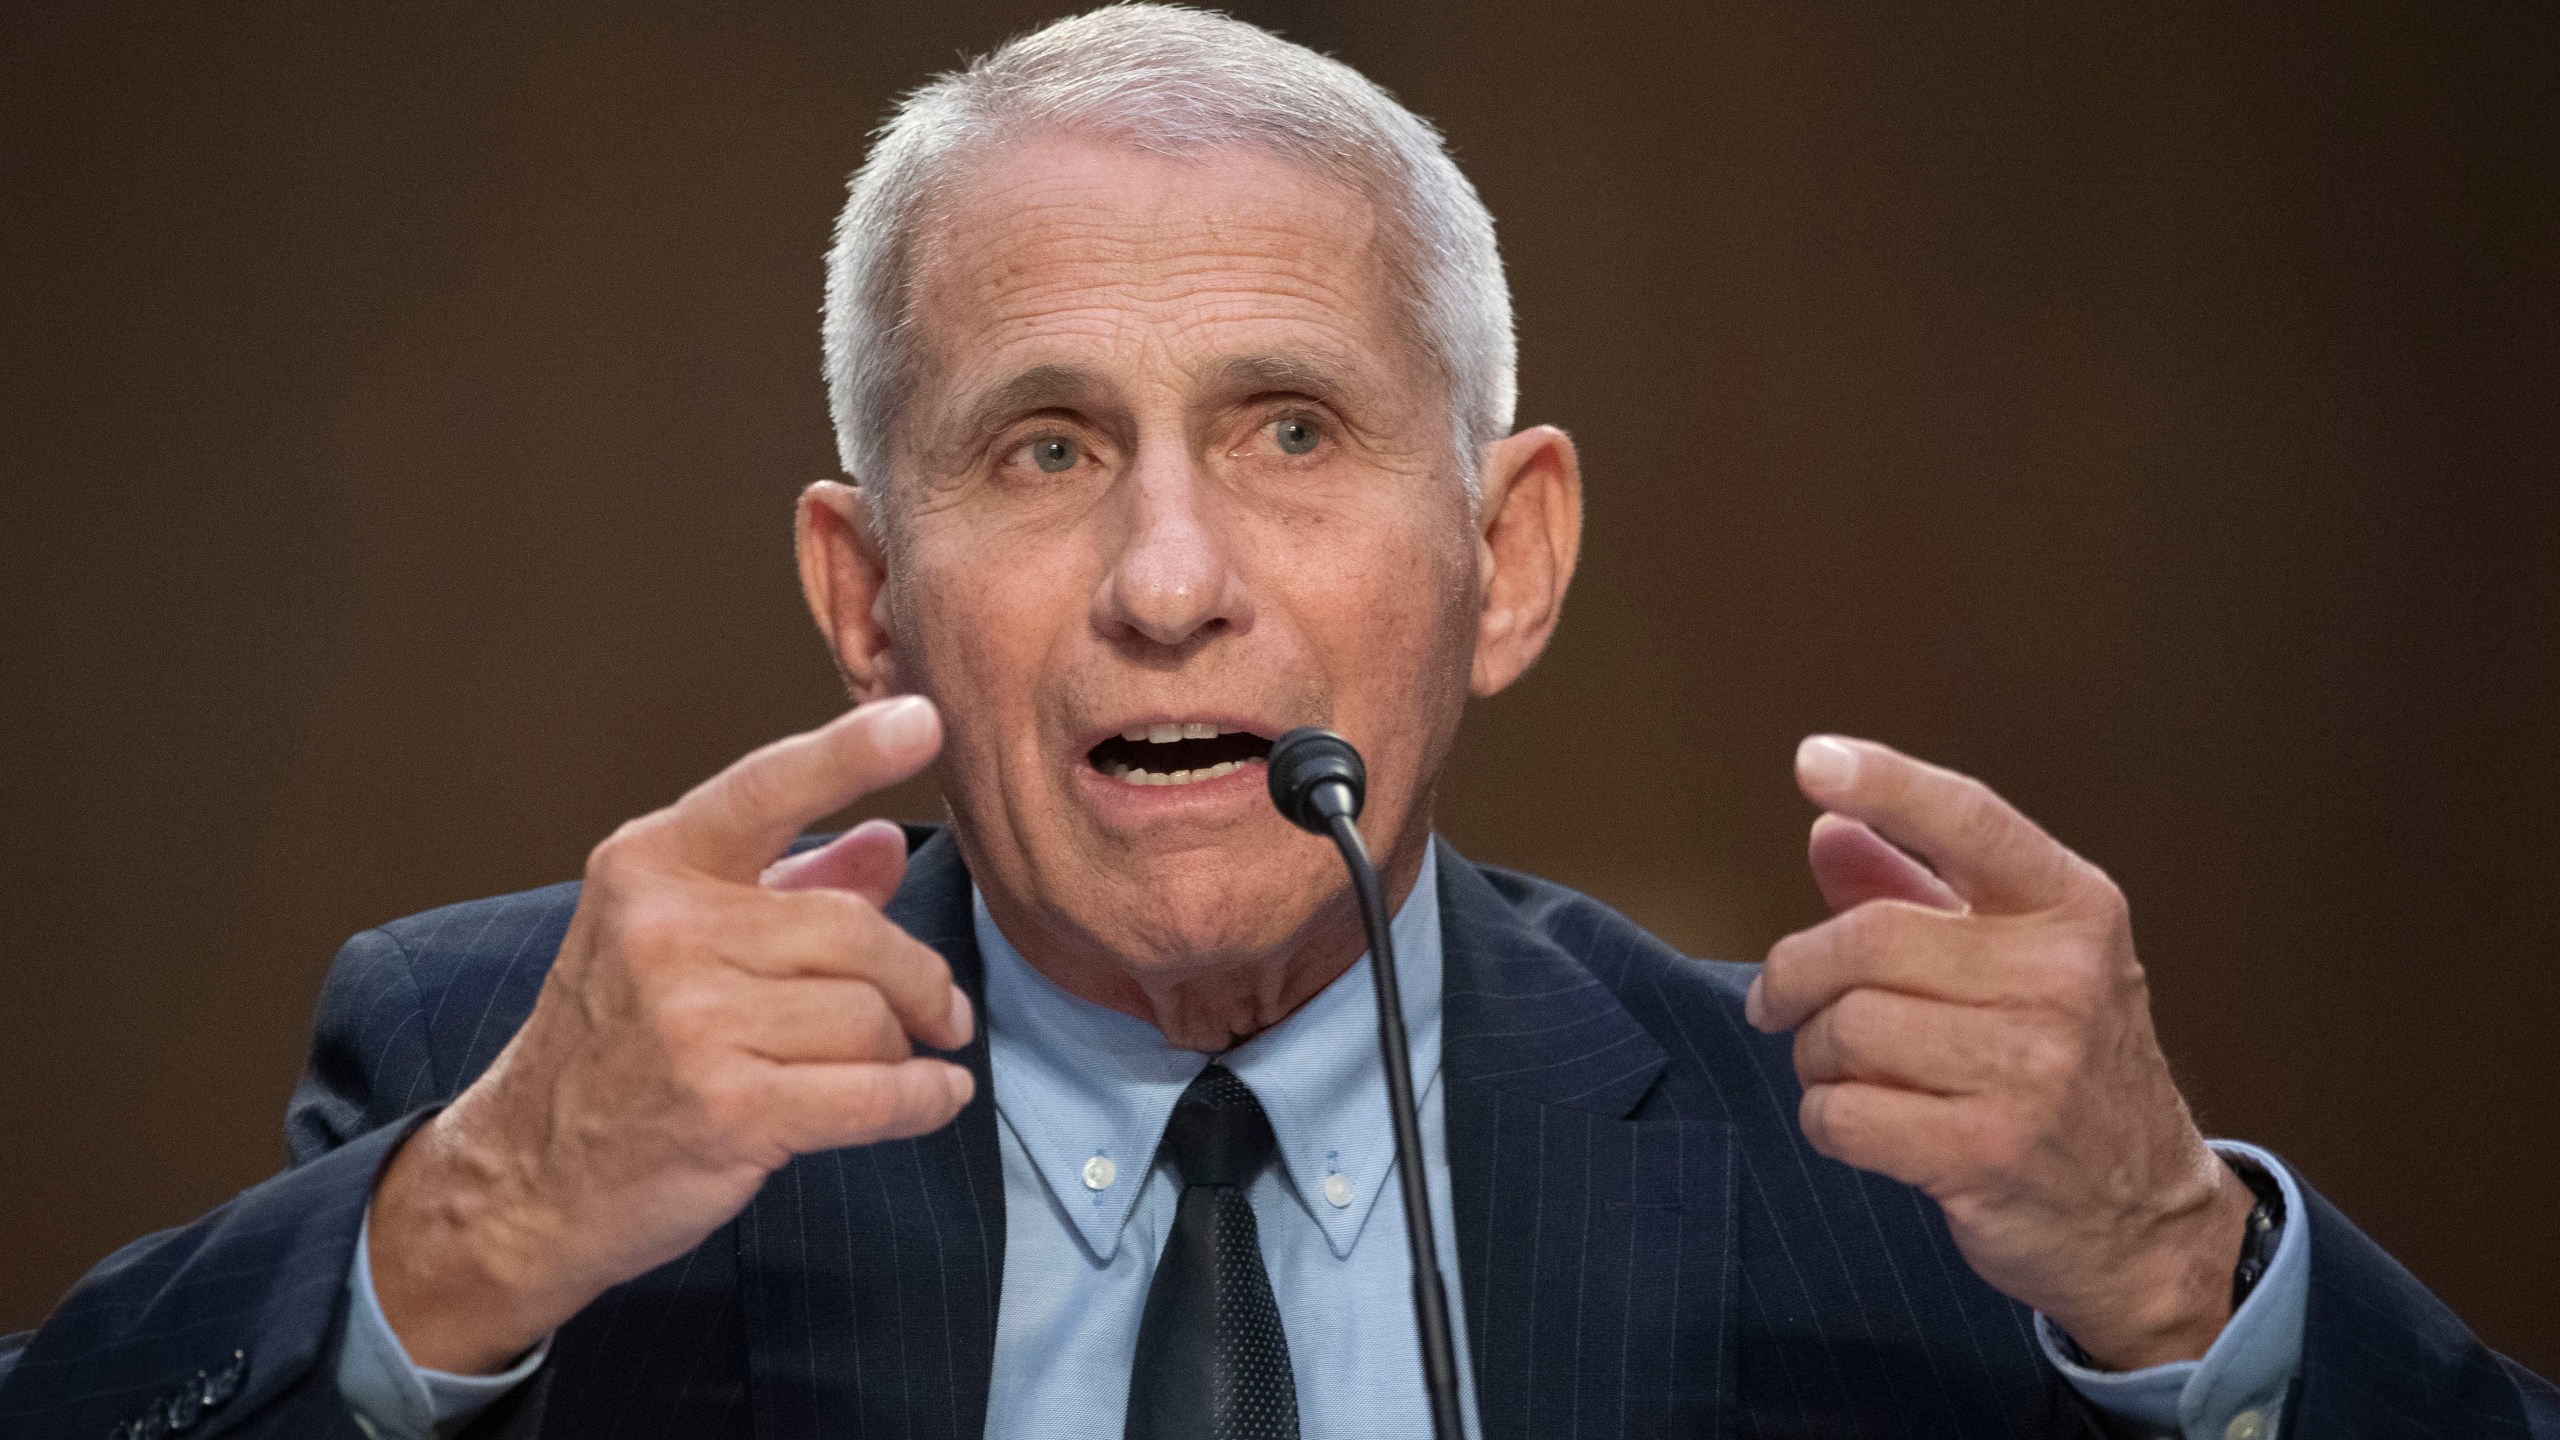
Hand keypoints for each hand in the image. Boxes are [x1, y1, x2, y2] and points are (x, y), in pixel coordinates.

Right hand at [369, 696, 976, 1373]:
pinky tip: (936, 1094)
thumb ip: (787, 887)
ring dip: (906, 1048)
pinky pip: (875, 1092)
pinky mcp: (728, 1108)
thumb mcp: (677, 943)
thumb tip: (883, 843)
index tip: (923, 720)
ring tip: (900, 1062)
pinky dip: (924, 1097)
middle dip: (918, 979)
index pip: (766, 790)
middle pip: (857, 931)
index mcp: (651, 868)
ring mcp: (692, 1021)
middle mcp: (665, 931)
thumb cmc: (615, 1050)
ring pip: (870, 1015)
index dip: (851, 753)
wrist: (526, 1180)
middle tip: (940, 1010)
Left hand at [1746, 736, 2254, 1369]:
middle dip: (1797, 974)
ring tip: (1842, 1070)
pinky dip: (1826, 1118)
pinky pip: (1844, 1113)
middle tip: (1782, 1002)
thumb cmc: (2066, 1070)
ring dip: (1814, 1054)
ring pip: (1845, 1029)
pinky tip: (1857, 1120)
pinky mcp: (1989, 1151)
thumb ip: (1921, 892)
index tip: (1813, 761)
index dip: (1886, 783)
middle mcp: (2063, 977)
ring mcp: (2032, 1069)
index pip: (1969, 820)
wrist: (2146, 1216)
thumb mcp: (2021, 963)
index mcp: (2073, 910)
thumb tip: (1831, 830)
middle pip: (1866, 940)